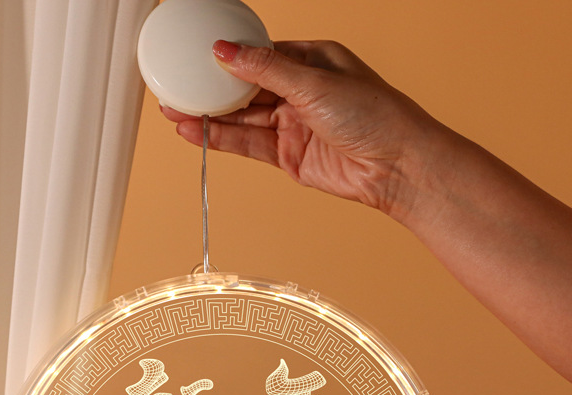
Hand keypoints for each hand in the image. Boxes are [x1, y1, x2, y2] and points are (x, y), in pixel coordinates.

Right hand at [162, 41, 439, 216]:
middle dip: (211, 91)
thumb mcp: (313, 82)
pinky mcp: (289, 157)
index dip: (227, 59)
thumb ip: (265, 70)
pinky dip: (224, 140)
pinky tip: (199, 133)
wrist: (395, 166)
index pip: (259, 56)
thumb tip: (226, 52)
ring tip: (177, 113)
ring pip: (243, 119)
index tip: (195, 60)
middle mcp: (300, 92)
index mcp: (311, 61)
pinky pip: (249, 145)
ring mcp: (293, 125)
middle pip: (245, 89)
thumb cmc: (374, 115)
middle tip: (176, 90)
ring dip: (211, 118)